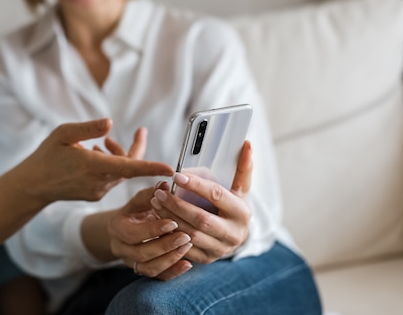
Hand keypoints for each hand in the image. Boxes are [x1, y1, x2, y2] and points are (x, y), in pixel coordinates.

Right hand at [20, 119, 173, 202]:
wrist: (33, 186)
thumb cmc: (46, 156)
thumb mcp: (63, 134)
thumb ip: (88, 128)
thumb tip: (111, 123)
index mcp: (93, 166)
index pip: (129, 167)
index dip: (150, 167)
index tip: (169, 169)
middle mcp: (99, 181)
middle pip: (130, 166)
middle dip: (136, 149)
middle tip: (142, 131)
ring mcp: (99, 191)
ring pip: (121, 172)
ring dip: (119, 156)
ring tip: (102, 142)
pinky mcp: (96, 194)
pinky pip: (112, 177)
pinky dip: (110, 165)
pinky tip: (95, 154)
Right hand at [84, 127, 191, 278]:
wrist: (126, 227)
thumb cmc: (135, 210)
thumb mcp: (139, 198)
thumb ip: (151, 193)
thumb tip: (166, 184)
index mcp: (116, 227)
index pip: (133, 234)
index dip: (153, 229)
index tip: (173, 222)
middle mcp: (120, 248)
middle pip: (141, 253)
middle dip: (165, 245)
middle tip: (186, 236)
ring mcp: (130, 262)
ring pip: (149, 268)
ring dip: (170, 259)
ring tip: (188, 246)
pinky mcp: (142, 271)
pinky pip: (157, 277)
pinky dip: (173, 272)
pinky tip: (188, 263)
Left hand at [150, 141, 252, 263]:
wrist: (237, 236)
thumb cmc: (234, 207)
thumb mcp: (240, 188)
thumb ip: (242, 167)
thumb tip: (247, 144)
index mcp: (242, 212)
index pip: (217, 196)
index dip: (196, 185)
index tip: (177, 175)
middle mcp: (233, 233)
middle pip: (201, 219)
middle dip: (177, 205)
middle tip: (159, 192)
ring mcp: (220, 249)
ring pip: (190, 235)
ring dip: (169, 218)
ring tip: (155, 202)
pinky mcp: (207, 259)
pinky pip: (185, 248)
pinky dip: (170, 235)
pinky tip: (158, 220)